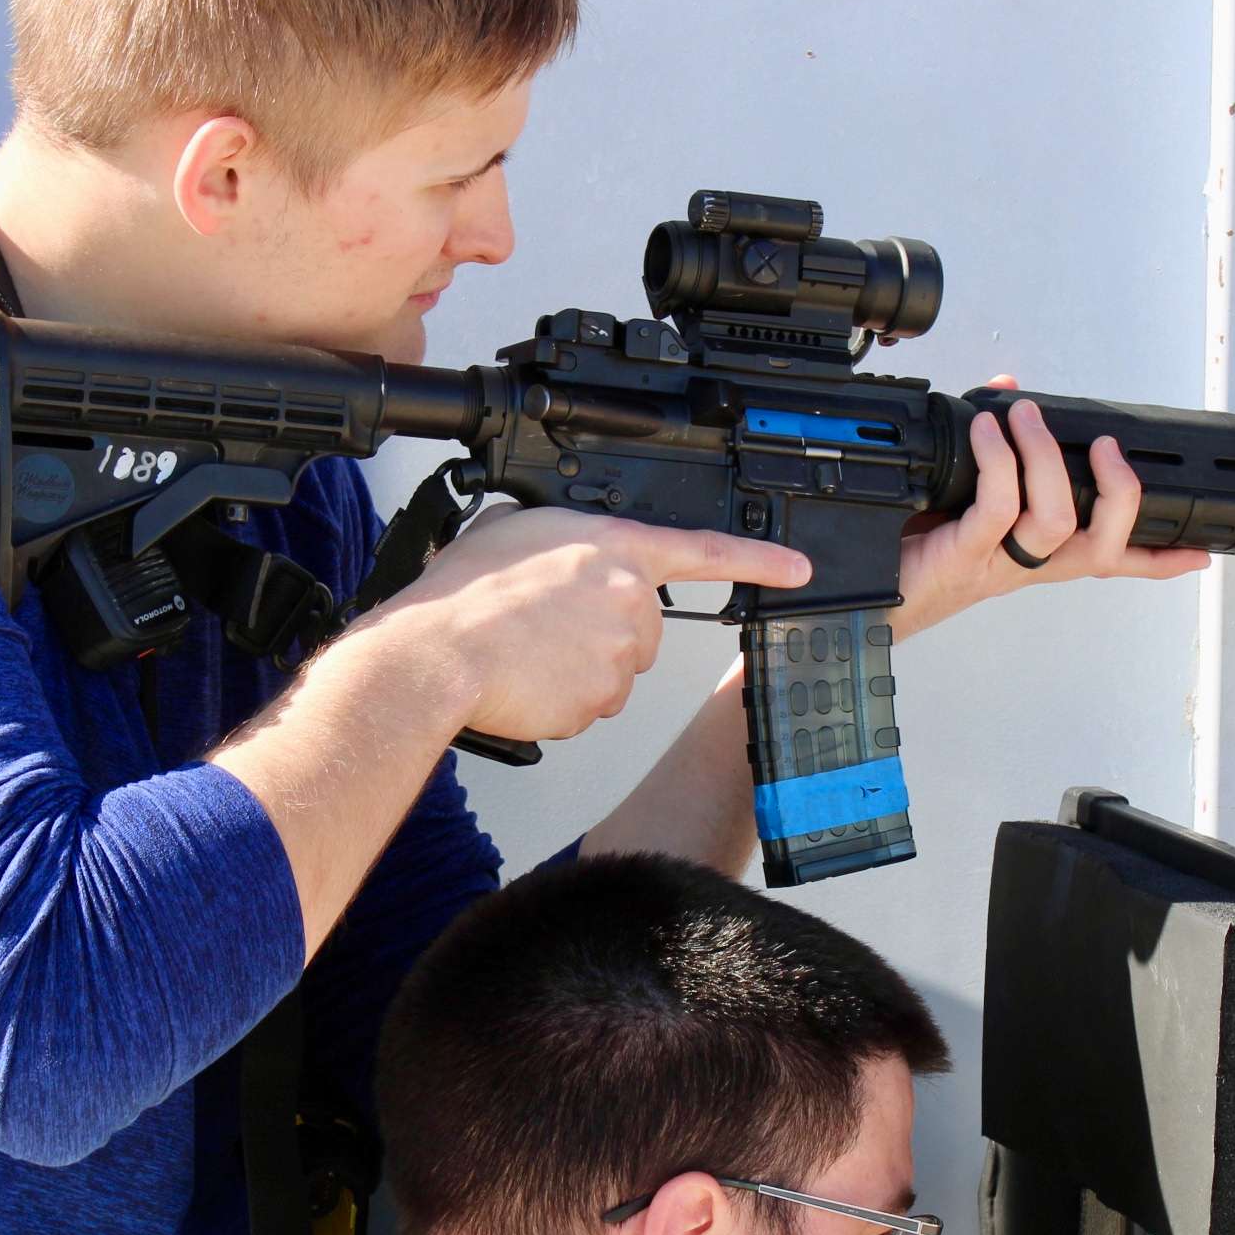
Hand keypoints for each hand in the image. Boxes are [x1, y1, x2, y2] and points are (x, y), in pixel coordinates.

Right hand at [375, 504, 808, 742]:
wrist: (437, 652)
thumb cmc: (464, 593)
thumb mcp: (512, 528)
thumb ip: (558, 538)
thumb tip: (554, 552)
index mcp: (617, 550)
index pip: (708, 551)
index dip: (759, 559)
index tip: (798, 568)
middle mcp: (632, 602)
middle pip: (641, 625)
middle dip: (602, 629)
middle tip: (543, 623)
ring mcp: (621, 658)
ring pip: (614, 669)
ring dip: (578, 665)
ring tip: (524, 649)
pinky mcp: (600, 704)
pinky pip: (589, 705)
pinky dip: (560, 699)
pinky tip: (524, 680)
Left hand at [890, 375, 1209, 641]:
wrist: (858, 598)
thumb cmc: (908, 550)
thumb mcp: (959, 495)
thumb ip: (991, 450)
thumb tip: (1008, 391)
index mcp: (1033, 556)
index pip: (1108, 558)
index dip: (1156, 558)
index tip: (1200, 553)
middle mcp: (1024, 565)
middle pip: (1102, 546)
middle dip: (1121, 493)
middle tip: (1112, 447)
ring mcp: (995, 564)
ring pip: (1056, 520)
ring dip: (1048, 458)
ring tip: (1025, 416)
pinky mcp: (961, 556)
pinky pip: (997, 506)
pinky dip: (998, 461)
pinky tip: (985, 430)